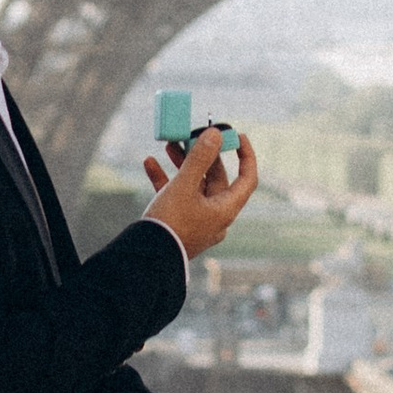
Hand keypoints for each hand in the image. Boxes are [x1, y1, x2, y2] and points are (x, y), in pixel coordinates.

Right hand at [143, 123, 259, 257]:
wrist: (145, 258)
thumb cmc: (170, 223)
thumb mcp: (184, 186)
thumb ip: (199, 158)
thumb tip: (215, 134)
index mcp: (225, 209)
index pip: (247, 178)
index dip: (246, 155)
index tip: (237, 136)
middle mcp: (215, 216)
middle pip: (216, 179)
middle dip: (202, 155)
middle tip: (191, 136)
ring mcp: (198, 221)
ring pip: (194, 186)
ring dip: (182, 165)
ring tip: (168, 146)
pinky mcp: (180, 224)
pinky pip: (177, 197)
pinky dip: (166, 180)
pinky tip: (150, 164)